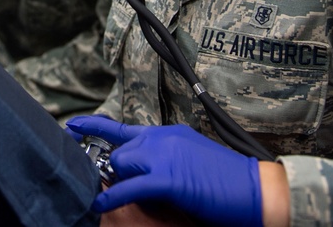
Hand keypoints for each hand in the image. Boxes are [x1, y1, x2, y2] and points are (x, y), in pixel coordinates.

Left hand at [66, 116, 262, 226]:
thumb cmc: (229, 183)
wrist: (258, 190)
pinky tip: (101, 206)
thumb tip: (139, 175)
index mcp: (170, 134)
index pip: (124, 128)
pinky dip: (112, 198)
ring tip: (117, 199)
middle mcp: (164, 138)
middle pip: (119, 149)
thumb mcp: (191, 162)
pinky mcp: (169, 178)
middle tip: (110, 187)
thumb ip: (164, 161)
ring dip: (117, 183)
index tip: (73, 126)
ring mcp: (166, 155)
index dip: (95, 127)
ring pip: (121, 164)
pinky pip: (129, 187)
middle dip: (112, 170)